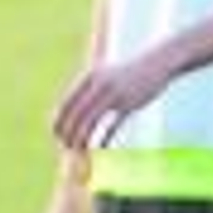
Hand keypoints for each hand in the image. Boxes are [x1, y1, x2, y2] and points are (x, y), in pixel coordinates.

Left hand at [53, 51, 172, 149]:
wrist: (157, 61)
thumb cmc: (129, 72)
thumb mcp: (106, 76)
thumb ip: (91, 90)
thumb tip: (76, 110)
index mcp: (90, 76)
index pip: (66, 102)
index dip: (58, 121)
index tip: (55, 134)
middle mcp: (99, 83)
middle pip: (75, 114)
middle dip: (68, 133)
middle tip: (66, 146)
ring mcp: (114, 94)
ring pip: (90, 121)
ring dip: (82, 138)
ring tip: (78, 150)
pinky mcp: (129, 104)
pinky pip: (112, 126)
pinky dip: (104, 139)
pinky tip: (99, 148)